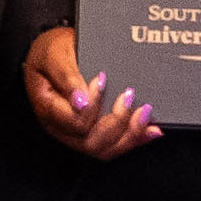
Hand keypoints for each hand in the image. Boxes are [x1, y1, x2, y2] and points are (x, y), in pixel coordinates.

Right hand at [22, 26, 156, 162]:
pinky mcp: (95, 133)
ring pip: (105, 150)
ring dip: (130, 135)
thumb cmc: (52, 51)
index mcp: (47, 110)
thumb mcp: (53, 55)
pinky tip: (152, 130)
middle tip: (129, 95)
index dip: (92, 105)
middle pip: (91, 143)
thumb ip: (65, 77)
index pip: (74, 122)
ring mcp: (79, 134)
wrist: (56, 50)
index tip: (103, 79)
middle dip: (116, 122)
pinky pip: (115, 146)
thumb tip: (81, 102)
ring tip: (144, 113)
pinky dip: (136, 140)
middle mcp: (63, 128)